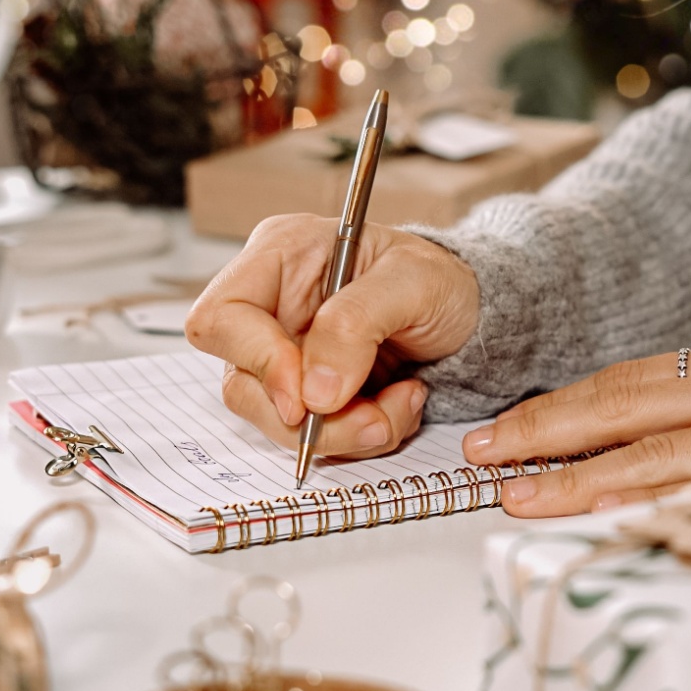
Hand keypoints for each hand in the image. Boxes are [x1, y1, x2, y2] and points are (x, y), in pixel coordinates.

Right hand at [184, 213, 478, 458]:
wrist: (469, 312)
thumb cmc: (439, 279)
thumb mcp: (414, 281)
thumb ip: (356, 323)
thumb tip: (314, 392)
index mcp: (281, 255)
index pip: (221, 318)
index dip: (258, 362)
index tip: (309, 398)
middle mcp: (271, 306)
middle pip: (243, 384)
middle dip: (313, 418)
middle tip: (377, 418)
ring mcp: (286, 354)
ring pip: (278, 420)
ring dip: (345, 431)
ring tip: (403, 403)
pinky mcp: (309, 393)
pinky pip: (314, 436)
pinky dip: (361, 435)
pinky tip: (399, 404)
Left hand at [461, 335, 690, 516]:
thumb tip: (649, 431)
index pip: (630, 381)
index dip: (561, 406)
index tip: (505, 430)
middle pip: (627, 407)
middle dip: (547, 432)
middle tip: (482, 458)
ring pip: (660, 453)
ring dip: (583, 478)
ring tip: (523, 498)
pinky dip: (662, 505)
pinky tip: (616, 522)